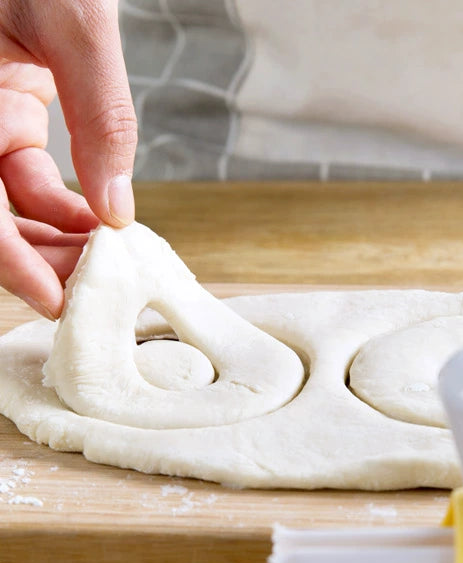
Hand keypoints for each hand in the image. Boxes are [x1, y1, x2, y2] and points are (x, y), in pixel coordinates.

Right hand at [0, 1, 136, 318]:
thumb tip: (116, 208)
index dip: (9, 261)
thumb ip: (99, 116)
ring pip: (10, 201)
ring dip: (57, 236)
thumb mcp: (74, 23)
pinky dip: (65, 204)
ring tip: (108, 256)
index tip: (54, 300)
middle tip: (97, 284)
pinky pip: (28, 176)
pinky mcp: (10, 108)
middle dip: (41, 256)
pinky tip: (102, 219)